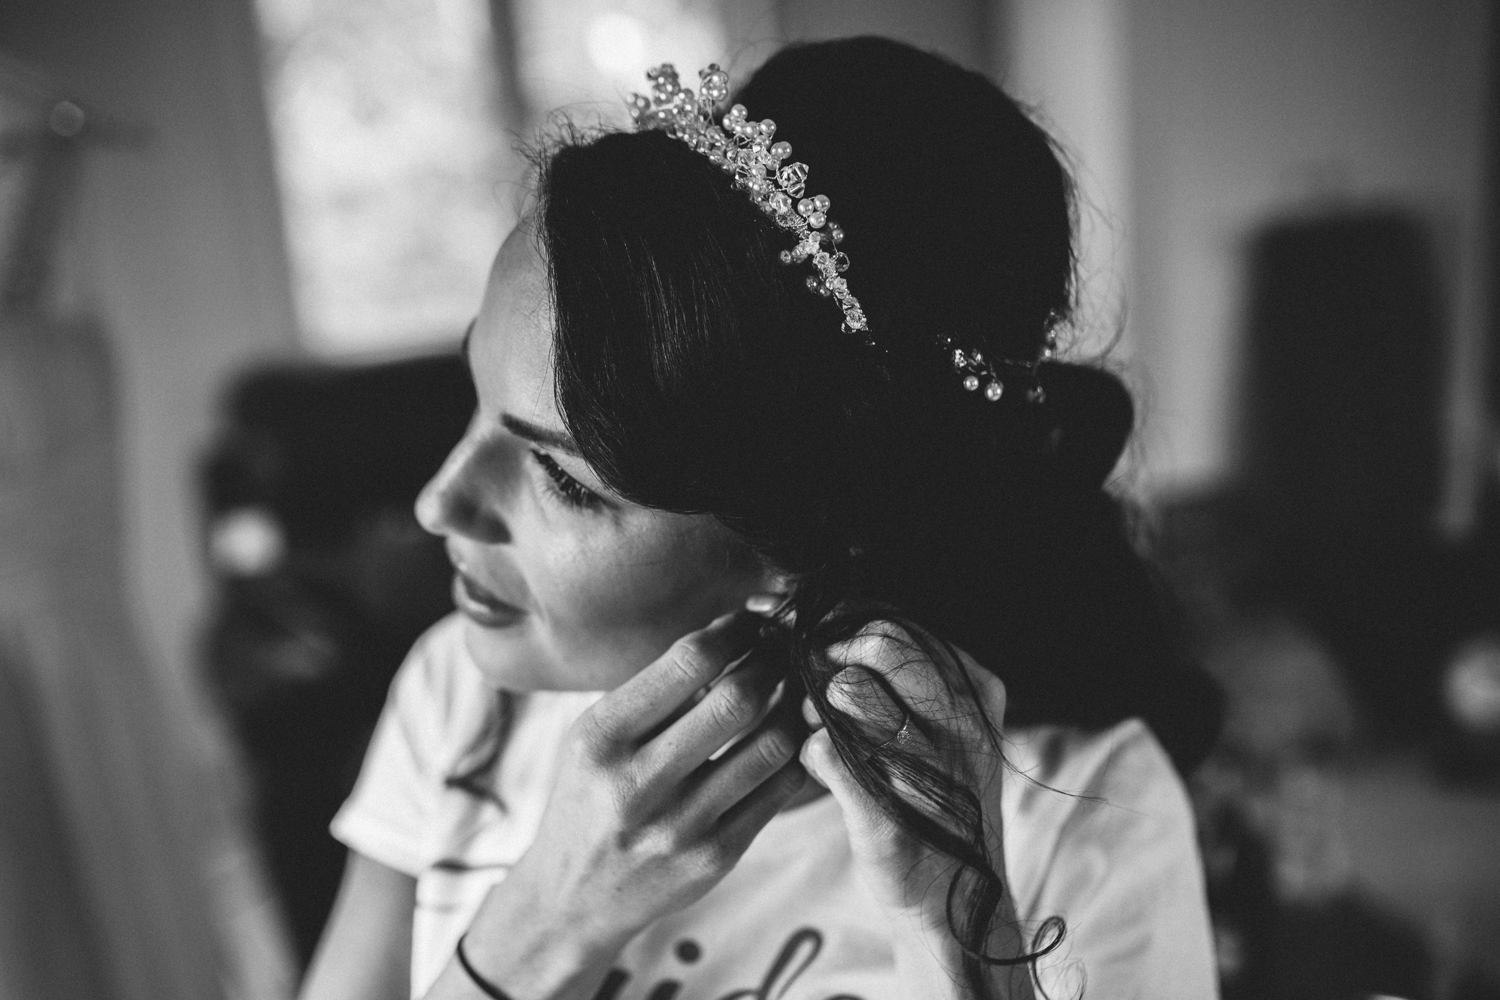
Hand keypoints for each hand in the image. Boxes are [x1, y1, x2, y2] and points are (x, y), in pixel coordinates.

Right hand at [447, 611, 806, 999]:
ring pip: (770, 745)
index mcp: (601, 737)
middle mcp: (636, 783)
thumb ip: (655, 692)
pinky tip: (790, 738)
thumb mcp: (594, 737)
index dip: (736, 630)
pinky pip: (778, 791)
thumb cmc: (590, 797)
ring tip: (794, 690)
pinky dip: (794, 755)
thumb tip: (733, 630)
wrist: (572, 899)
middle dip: (773, 663)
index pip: (688, 661)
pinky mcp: (714, 858)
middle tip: (784, 650)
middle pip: (736, 700)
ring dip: (794, 707)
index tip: (754, 620)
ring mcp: (679, 826)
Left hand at [799, 624, 1034, 998]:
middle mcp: (962, 723)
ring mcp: (930, 767)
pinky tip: (819, 767)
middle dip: (830, 653)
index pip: (902, 626)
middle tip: (809, 678)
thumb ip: (901, 678)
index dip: (840, 620)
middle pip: (881, 643)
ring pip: (851, 689)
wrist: (952, 907)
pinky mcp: (888, 814)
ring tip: (816, 724)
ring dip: (816, 702)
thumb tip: (824, 627)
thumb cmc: (931, 804)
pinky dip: (810, 751)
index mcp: (976, 693)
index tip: (796, 624)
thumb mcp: (939, 730)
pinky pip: (824, 749)